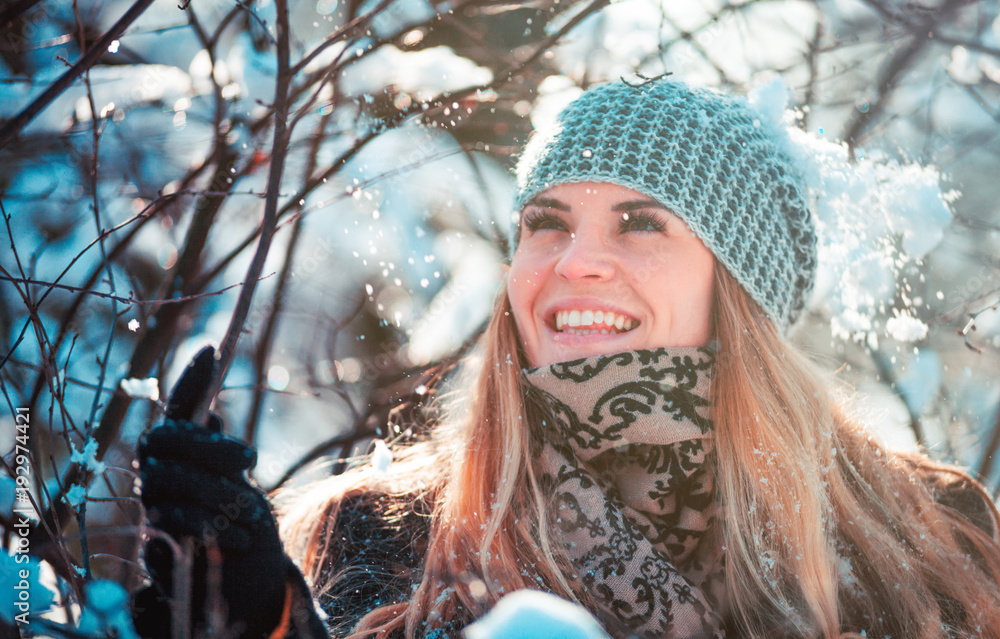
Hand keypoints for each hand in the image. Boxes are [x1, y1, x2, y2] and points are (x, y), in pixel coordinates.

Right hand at [133, 346, 296, 637]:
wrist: (239, 576)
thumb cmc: (236, 518)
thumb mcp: (235, 477)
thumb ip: (217, 441)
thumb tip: (209, 387)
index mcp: (179, 452)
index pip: (178, 407)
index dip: (192, 379)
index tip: (213, 348)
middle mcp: (156, 473)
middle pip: (163, 441)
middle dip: (209, 447)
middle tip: (250, 459)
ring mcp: (153, 507)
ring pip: (169, 482)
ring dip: (218, 494)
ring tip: (249, 511)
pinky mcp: (156, 544)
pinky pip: (172, 525)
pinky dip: (211, 529)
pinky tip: (240, 538)